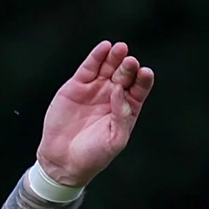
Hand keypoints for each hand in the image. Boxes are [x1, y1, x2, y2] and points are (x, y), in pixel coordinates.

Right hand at [36, 41, 153, 189]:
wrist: (63, 161)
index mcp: (127, 109)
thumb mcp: (115, 141)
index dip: (143, 79)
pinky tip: (104, 47)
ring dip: (115, 57)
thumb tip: (119, 89)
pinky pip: (89, 68)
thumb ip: (121, 115)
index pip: (139, 89)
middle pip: (124, 75)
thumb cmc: (93, 156)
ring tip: (120, 49)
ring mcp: (95, 89)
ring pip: (108, 67)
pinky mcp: (77, 86)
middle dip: (128, 67)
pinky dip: (96, 56)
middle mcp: (113, 96)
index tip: (145, 73)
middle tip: (129, 62)